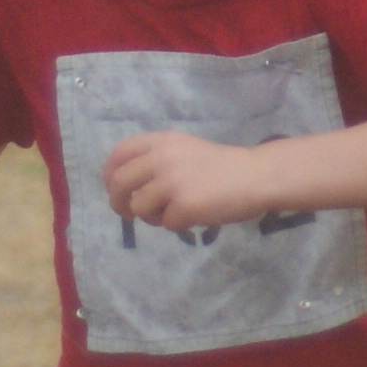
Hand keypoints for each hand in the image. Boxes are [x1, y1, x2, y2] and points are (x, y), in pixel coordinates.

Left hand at [100, 131, 278, 230]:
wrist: (256, 176)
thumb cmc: (222, 166)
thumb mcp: (184, 149)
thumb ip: (156, 159)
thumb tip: (124, 184)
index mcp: (161, 142)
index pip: (118, 154)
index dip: (109, 174)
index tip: (113, 188)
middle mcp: (161, 158)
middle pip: (119, 184)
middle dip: (118, 203)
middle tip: (127, 214)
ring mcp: (172, 181)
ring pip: (139, 208)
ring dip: (152, 217)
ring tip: (174, 213)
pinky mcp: (184, 204)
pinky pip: (166, 223)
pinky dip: (177, 225)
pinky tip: (194, 217)